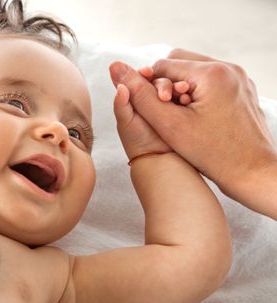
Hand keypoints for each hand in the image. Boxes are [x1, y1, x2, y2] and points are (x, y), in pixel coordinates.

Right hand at [109, 49, 276, 197]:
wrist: (254, 174)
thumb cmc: (214, 154)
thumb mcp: (169, 125)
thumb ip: (140, 95)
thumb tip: (116, 68)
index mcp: (211, 73)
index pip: (164, 65)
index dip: (149, 85)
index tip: (152, 110)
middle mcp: (228, 69)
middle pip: (180, 62)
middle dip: (165, 84)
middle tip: (165, 112)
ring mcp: (238, 78)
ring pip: (194, 71)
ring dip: (179, 88)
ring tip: (179, 116)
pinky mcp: (242, 90)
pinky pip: (210, 81)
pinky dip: (195, 93)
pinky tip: (195, 117)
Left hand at [111, 63, 189, 161]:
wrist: (160, 160)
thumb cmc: (139, 141)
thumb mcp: (126, 121)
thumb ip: (121, 103)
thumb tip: (120, 84)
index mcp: (137, 98)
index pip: (142, 78)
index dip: (145, 73)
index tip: (147, 72)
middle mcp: (154, 99)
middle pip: (160, 80)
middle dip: (165, 82)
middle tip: (166, 92)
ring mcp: (171, 105)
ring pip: (175, 88)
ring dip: (179, 86)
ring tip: (183, 90)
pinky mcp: (185, 111)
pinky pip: (188, 98)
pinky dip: (189, 95)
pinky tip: (190, 97)